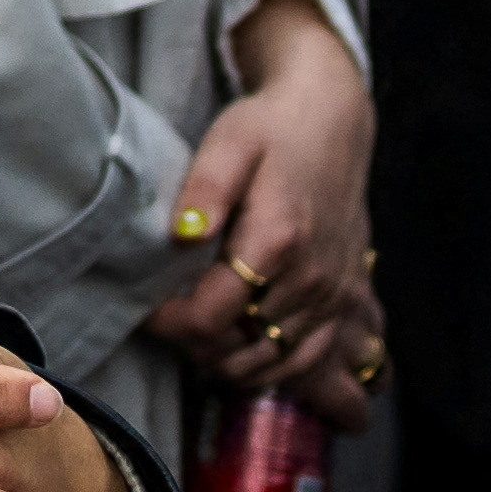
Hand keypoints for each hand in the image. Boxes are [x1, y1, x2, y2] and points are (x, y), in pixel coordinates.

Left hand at [145, 0, 381, 422]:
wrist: (332, 121)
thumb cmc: (271, 128)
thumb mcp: (229, 142)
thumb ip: (204, 188)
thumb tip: (182, 235)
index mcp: (277, 240)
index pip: (210, 316)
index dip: (169, 324)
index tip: (148, 310)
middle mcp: (310, 277)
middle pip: (239, 347)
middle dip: (195, 345)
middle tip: (171, 322)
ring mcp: (331, 293)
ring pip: (273, 362)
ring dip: (230, 363)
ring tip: (198, 342)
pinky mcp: (343, 298)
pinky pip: (310, 359)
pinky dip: (274, 370)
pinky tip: (244, 358)